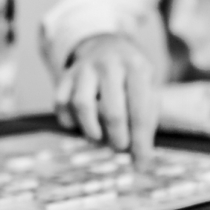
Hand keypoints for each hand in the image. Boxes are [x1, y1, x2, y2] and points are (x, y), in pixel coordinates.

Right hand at [55, 33, 158, 164]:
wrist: (106, 46)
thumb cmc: (131, 78)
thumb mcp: (148, 90)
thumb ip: (146, 122)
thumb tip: (140, 161)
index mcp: (135, 67)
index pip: (139, 111)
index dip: (140, 142)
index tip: (141, 164)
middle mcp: (109, 65)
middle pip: (111, 111)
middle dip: (117, 138)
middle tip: (120, 148)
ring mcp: (84, 69)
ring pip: (82, 105)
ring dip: (92, 131)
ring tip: (100, 139)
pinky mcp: (65, 76)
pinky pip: (61, 104)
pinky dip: (70, 122)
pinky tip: (81, 125)